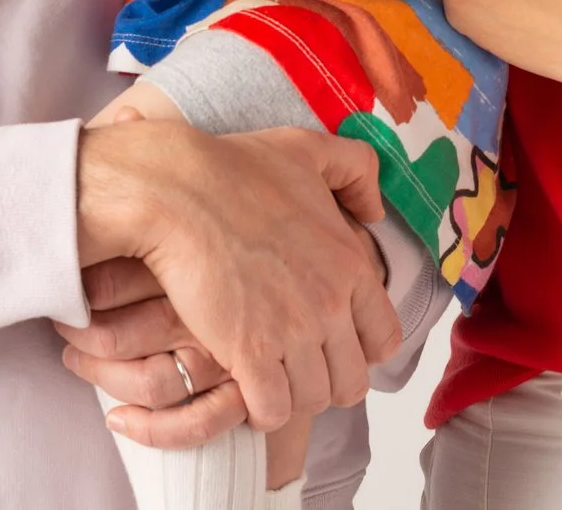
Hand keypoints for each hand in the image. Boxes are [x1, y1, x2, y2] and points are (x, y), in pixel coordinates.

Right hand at [76, 120, 400, 432]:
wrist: (176, 192)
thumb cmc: (233, 169)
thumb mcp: (307, 150)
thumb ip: (356, 170)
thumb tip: (375, 209)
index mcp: (351, 263)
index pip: (385, 338)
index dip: (360, 348)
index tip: (331, 343)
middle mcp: (332, 303)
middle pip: (352, 380)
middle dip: (326, 380)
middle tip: (295, 367)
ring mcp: (293, 332)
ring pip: (313, 400)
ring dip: (290, 395)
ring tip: (266, 377)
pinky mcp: (250, 354)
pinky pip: (273, 411)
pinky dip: (259, 408)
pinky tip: (241, 384)